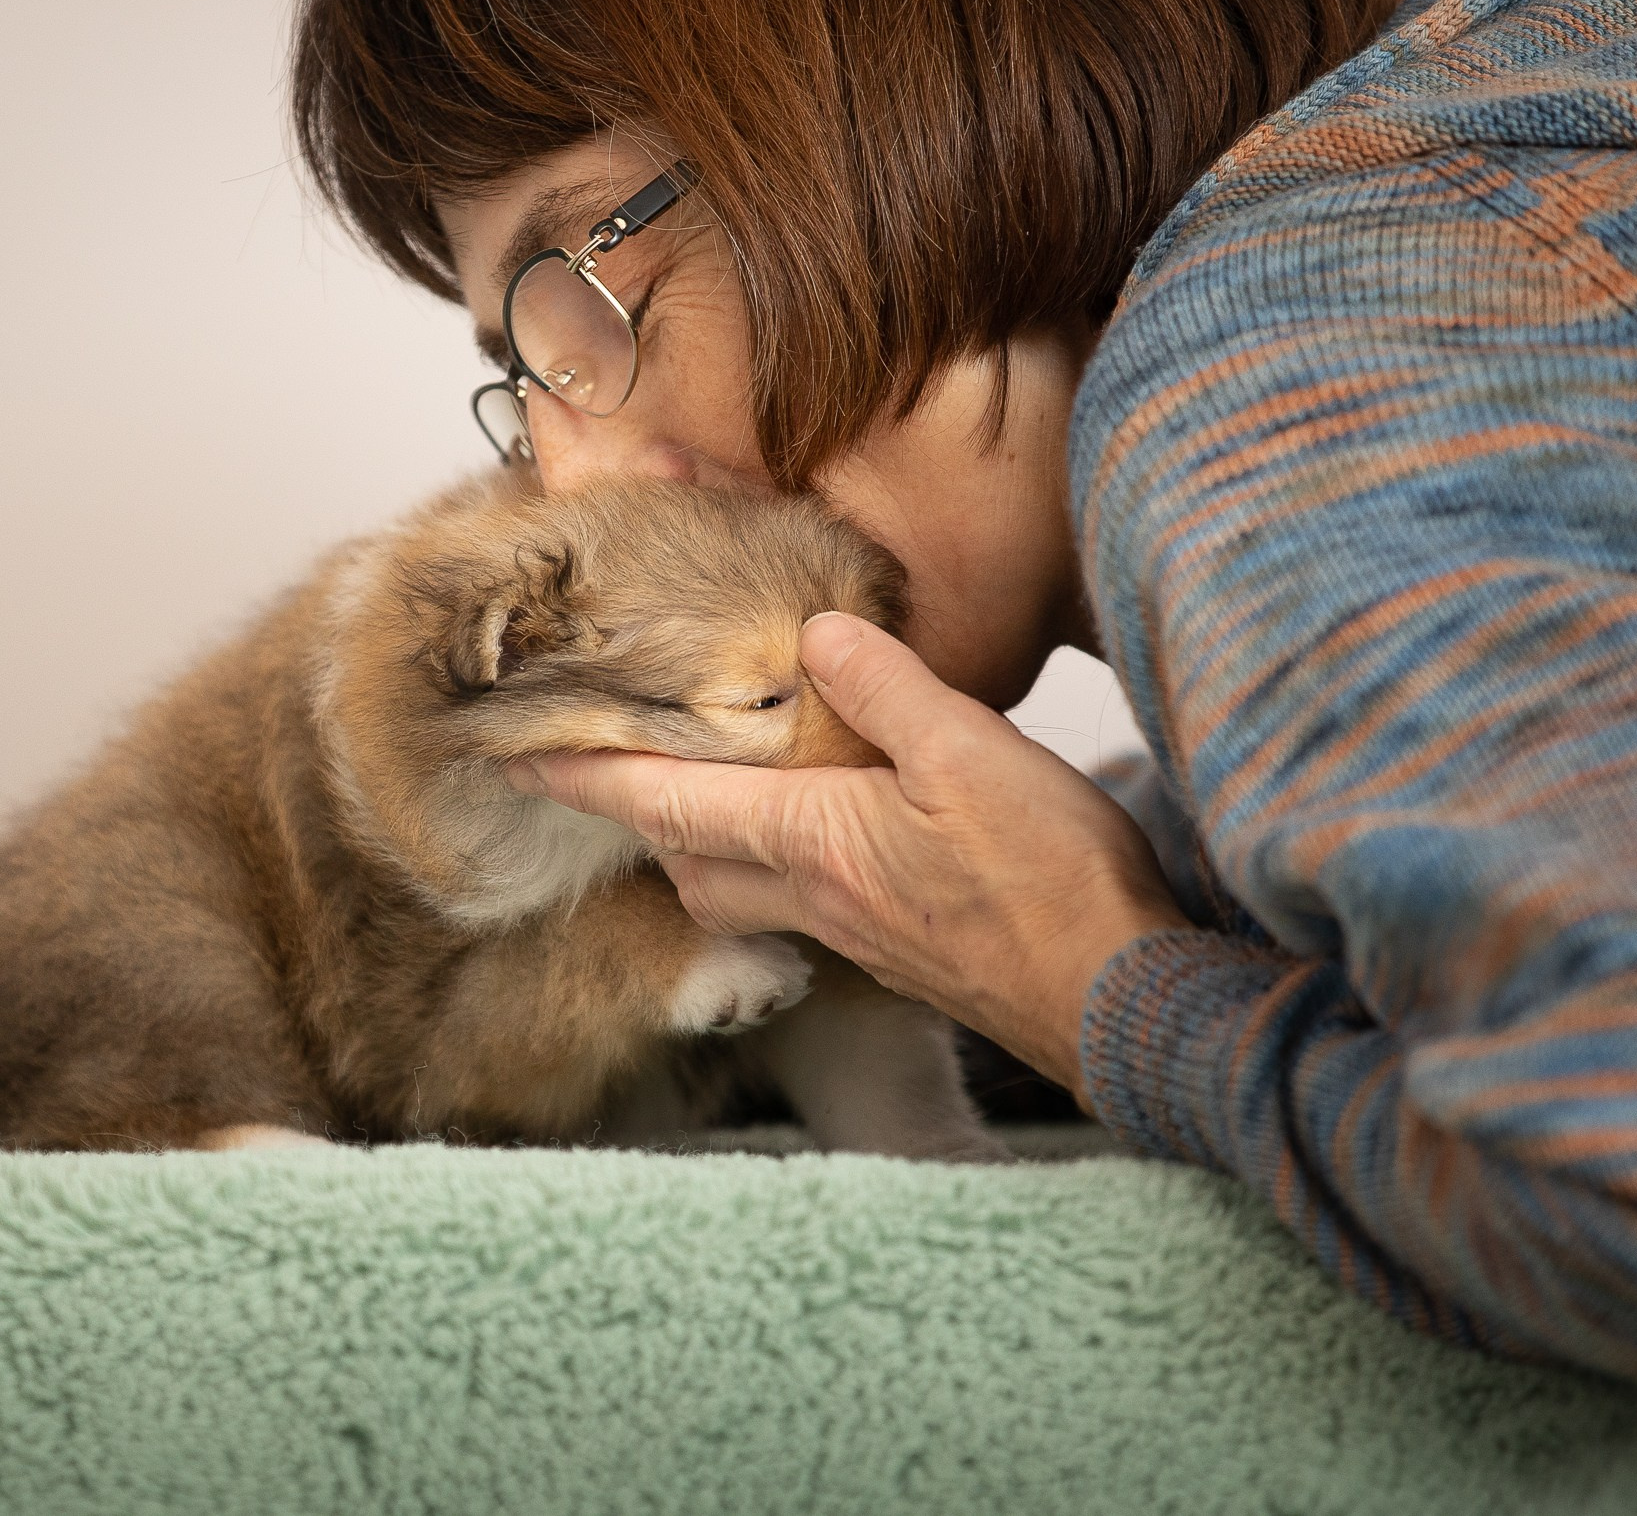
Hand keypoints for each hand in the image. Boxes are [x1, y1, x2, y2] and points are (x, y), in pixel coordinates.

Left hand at [504, 612, 1187, 1096]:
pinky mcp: (899, 956)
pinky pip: (803, 911)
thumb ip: (887, 689)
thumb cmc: (1051, 882)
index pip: (667, 801)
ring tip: (702, 798)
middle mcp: (816, 896)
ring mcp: (856, 935)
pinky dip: (776, 873)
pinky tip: (818, 846)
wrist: (1119, 1002)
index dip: (587, 776)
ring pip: (741, 893)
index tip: (517, 760)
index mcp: (814, 839)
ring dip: (704, 849)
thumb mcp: (972, 751)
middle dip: (639, 817)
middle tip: (608, 771)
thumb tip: (819, 634)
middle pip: (688, 860)